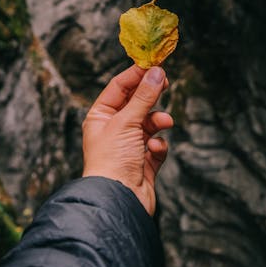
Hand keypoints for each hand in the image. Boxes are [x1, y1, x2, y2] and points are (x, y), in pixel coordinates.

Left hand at [82, 64, 172, 215]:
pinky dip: (159, 145)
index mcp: (100, 116)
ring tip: (164, 123)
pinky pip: (156, 146)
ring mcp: (128, 147)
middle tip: (166, 83)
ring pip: (149, 123)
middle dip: (150, 95)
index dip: (136, 74)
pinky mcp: (143, 164)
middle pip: (135, 103)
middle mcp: (112, 130)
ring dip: (158, 121)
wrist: (118, 202)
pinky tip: (155, 150)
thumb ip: (144, 96)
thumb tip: (157, 72)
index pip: (119, 87)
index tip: (155, 64)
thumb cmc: (112, 161)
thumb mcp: (127, 121)